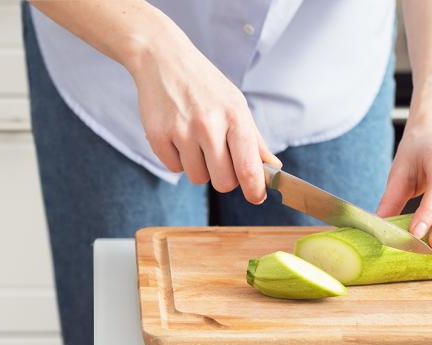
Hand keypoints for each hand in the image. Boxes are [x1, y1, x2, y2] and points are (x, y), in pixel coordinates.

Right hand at [126, 36, 280, 203]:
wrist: (164, 60)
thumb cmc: (204, 84)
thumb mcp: (235, 104)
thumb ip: (254, 139)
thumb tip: (273, 168)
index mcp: (235, 116)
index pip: (249, 167)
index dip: (255, 189)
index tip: (256, 198)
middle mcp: (209, 125)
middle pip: (222, 182)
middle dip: (223, 179)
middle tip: (220, 162)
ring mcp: (181, 131)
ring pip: (197, 178)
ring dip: (198, 167)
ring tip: (195, 142)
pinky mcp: (158, 136)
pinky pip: (173, 168)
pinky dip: (177, 158)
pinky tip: (177, 136)